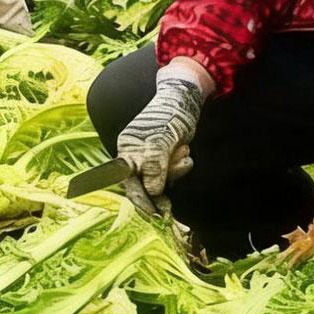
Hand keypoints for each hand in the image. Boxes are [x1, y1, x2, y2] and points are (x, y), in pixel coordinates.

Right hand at [116, 70, 203, 214]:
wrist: (184, 100)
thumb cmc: (168, 115)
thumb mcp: (160, 139)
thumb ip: (154, 164)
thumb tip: (151, 190)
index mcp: (128, 151)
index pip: (129, 182)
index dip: (139, 200)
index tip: (152, 213)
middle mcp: (136, 157)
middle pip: (145, 186)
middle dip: (157, 197)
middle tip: (167, 213)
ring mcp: (152, 159)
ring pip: (163, 180)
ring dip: (176, 170)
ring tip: (182, 148)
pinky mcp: (167, 159)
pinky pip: (175, 173)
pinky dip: (182, 165)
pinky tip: (185, 148)